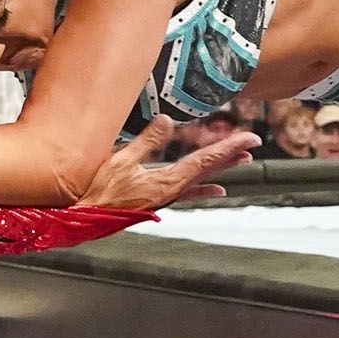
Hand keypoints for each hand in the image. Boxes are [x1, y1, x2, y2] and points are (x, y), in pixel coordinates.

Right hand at [77, 117, 254, 212]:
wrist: (85, 218)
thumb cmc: (98, 192)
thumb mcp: (120, 160)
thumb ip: (146, 140)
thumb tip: (167, 120)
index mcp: (167, 182)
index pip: (205, 160)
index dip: (229, 148)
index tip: (250, 139)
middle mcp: (172, 191)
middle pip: (208, 170)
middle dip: (231, 155)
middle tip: (253, 144)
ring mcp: (166, 197)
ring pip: (201, 180)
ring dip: (221, 168)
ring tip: (242, 161)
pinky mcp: (157, 199)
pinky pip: (188, 192)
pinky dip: (204, 189)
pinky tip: (215, 190)